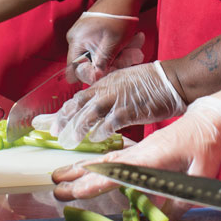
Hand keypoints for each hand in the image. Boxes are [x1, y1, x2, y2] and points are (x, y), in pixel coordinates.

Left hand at [41, 61, 185, 148]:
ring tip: (68, 141)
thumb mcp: (124, 83)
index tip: (48, 123)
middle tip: (53, 134)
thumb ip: (108, 94)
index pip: (77, 98)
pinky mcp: (130, 110)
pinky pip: (110, 122)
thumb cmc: (151, 83)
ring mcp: (118, 99)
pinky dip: (101, 131)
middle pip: (79, 105)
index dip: (63, 112)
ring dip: (78, 128)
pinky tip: (94, 139)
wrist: (172, 80)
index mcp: (105, 83)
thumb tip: (95, 109)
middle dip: (64, 120)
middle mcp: (107, 90)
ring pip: (90, 114)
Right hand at [51, 95, 220, 206]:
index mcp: (153, 157)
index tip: (75, 190)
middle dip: (78, 177)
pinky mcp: (143, 150)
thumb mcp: (202, 176)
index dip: (97, 183)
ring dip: (81, 168)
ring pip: (105, 161)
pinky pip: (114, 159)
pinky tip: (86, 169)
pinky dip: (96, 165)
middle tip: (54, 186)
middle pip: (104, 166)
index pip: (119, 172)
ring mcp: (140, 150)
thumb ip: (183, 200)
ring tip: (59, 175)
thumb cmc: (208, 145)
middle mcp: (141, 152)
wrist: (211, 120)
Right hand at [65, 12, 142, 81]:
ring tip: (129, 47)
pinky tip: (125, 43)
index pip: (73, 69)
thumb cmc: (119, 17)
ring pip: (96, 56)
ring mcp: (82, 34)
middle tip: (125, 57)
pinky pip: (99, 48)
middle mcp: (75, 38)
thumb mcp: (113, 44)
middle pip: (87, 64)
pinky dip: (113, 49)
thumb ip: (101, 63)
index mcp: (76, 40)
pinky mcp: (90, 32)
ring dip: (114, 56)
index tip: (106, 72)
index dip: (89, 75)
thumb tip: (93, 79)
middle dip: (107, 64)